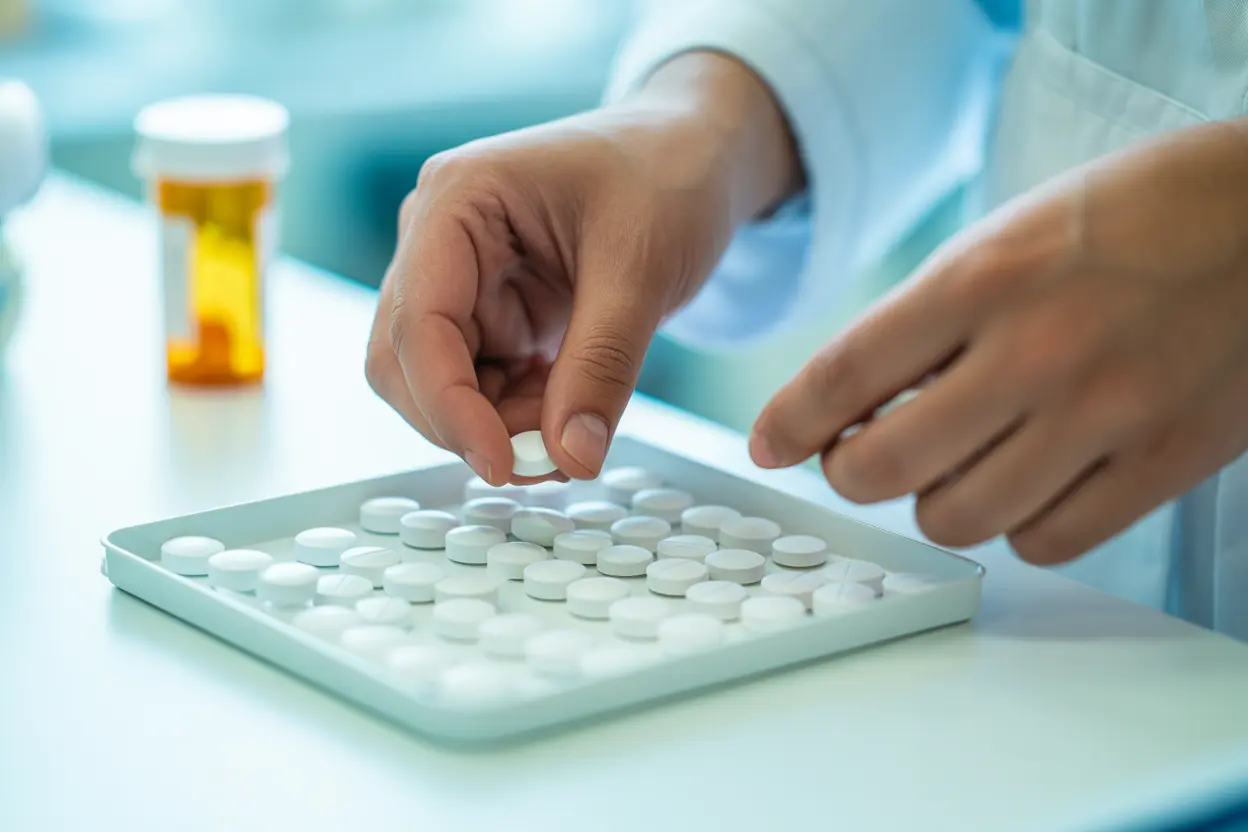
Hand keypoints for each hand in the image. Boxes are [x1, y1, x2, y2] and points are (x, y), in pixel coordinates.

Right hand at [366, 53, 799, 484]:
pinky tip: (570, 413)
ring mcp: (462, 280)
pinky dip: (519, 416)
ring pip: (441, 384)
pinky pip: (483, 386)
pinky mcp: (492, 314)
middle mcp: (440, 240)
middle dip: (468, 421)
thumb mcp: (642, 267)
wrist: (695, 155)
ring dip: (498, 425)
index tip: (500, 463)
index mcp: (457, 200)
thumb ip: (602, 365)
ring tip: (574, 429)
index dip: (447, 405)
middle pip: (406, 361)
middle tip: (549, 455)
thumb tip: (571, 457)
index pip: (418, 321)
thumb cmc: (667, 176)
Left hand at [751, 119, 1247, 563]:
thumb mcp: (1007, 235)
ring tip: (955, 462)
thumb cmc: (1129, 218)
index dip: (790, 421)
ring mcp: (1104, 412)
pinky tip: (1029, 481)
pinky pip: (1047, 541)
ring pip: (958, 518)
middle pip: (883, 466)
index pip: (847, 371)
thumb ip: (928, 318)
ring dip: (935, 501)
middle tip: (861, 455)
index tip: (770, 445)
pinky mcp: (1164, 459)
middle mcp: (1035, 349)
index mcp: (983, 277)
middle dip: (852, 471)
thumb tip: (851, 404)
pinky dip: (1019, 524)